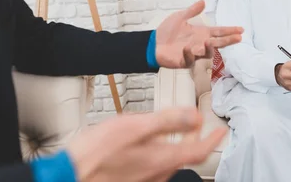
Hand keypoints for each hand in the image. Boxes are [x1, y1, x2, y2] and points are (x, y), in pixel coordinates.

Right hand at [68, 107, 225, 181]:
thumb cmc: (96, 153)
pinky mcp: (133, 181)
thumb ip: (168, 120)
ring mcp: (145, 180)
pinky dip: (160, 153)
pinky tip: (148, 145)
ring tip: (174, 131)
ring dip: (177, 146)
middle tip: (200, 128)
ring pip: (169, 162)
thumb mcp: (135, 126)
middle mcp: (158, 174)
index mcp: (162, 159)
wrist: (70, 176)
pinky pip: (155, 167)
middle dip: (195, 140)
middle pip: (185, 156)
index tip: (221, 131)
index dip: (213, 139)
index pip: (199, 151)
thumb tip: (194, 116)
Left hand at [156, 0, 243, 67]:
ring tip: (209, 41)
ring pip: (207, 53)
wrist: (153, 43)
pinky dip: (189, 54)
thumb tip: (203, 1)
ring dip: (209, 48)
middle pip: (218, 43)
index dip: (229, 31)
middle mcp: (200, 44)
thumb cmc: (167, 31)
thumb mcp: (180, 17)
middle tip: (238, 38)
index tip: (241, 29)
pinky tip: (186, 48)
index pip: (218, 32)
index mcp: (201, 33)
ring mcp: (194, 54)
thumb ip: (192, 11)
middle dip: (228, 41)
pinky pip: (190, 59)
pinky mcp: (185, 61)